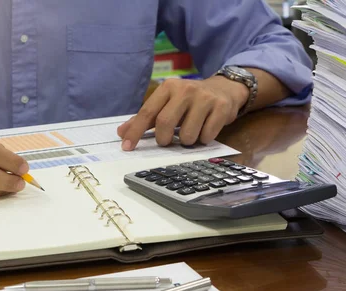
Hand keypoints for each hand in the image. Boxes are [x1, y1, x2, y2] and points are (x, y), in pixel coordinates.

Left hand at [117, 76, 248, 149]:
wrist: (224, 89)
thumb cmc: (189, 101)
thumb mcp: (166, 104)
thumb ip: (145, 119)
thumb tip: (121, 133)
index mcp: (168, 88)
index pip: (147, 112)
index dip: (135, 132)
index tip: (126, 147)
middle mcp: (185, 90)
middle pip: (165, 123)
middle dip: (163, 139)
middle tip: (167, 141)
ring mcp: (205, 98)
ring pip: (187, 134)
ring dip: (186, 142)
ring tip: (190, 133)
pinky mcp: (221, 108)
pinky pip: (207, 136)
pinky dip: (203, 140)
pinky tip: (205, 130)